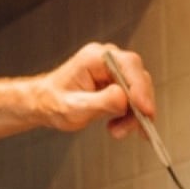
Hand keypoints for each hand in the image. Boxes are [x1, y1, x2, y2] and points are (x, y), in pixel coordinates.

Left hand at [37, 42, 155, 138]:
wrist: (45, 105)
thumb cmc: (53, 102)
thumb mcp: (74, 107)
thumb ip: (99, 102)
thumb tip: (123, 97)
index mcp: (94, 57)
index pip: (127, 65)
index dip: (139, 86)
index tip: (144, 108)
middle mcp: (107, 60)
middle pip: (138, 77)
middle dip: (139, 105)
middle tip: (137, 127)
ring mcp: (114, 71)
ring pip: (139, 91)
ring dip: (134, 115)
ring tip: (117, 131)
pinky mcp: (117, 84)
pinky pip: (134, 98)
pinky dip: (132, 115)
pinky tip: (120, 127)